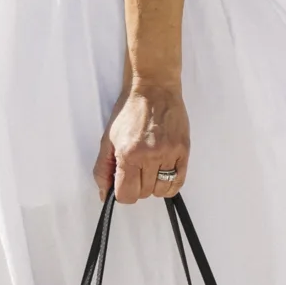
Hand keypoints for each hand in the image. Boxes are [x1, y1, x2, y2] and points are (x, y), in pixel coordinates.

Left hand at [94, 79, 190, 204]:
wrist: (153, 89)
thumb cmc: (129, 111)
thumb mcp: (107, 140)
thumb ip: (102, 170)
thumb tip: (104, 195)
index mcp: (128, 154)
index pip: (126, 195)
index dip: (122, 193)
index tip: (123, 184)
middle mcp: (150, 156)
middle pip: (144, 194)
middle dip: (137, 187)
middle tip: (135, 171)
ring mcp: (169, 154)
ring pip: (161, 191)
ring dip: (153, 186)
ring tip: (149, 170)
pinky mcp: (183, 151)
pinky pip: (178, 182)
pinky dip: (169, 185)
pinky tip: (162, 174)